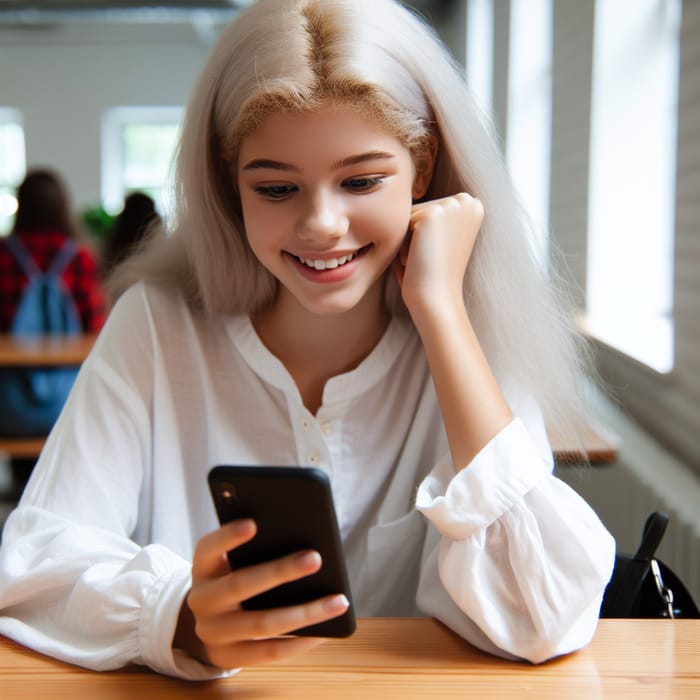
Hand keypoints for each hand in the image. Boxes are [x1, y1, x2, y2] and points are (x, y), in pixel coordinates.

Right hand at [175, 519, 349, 668]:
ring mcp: (213, 633)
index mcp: (202, 568)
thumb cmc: (231, 579)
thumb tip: (302, 542)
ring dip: (305, 612)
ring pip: (262, 624)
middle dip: (280, 571)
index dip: (228, 536)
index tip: (253, 523)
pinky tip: (326, 630)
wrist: (205, 625)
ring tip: (338, 601)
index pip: (209, 548)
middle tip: (315, 558)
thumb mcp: (229, 561)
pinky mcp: (229, 658)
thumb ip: (252, 549)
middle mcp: (202, 601)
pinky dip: (300, 641)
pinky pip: (270, 652)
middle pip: (240, 584)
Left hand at [394, 193, 483, 316]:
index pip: (430, 208)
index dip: (425, 235)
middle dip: (415, 235)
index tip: (439, 255)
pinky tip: (417, 258)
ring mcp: (451, 205)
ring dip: (408, 240)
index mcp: (473, 205)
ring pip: (410, 214)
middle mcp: (468, 201)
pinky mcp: (433, 213)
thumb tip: (406, 193)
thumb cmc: (434, 274)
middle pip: (419, 208)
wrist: (437, 297)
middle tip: (430, 259)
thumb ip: (435, 215)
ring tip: (424, 259)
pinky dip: (403, 243)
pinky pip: (402, 221)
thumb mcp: (441, 239)